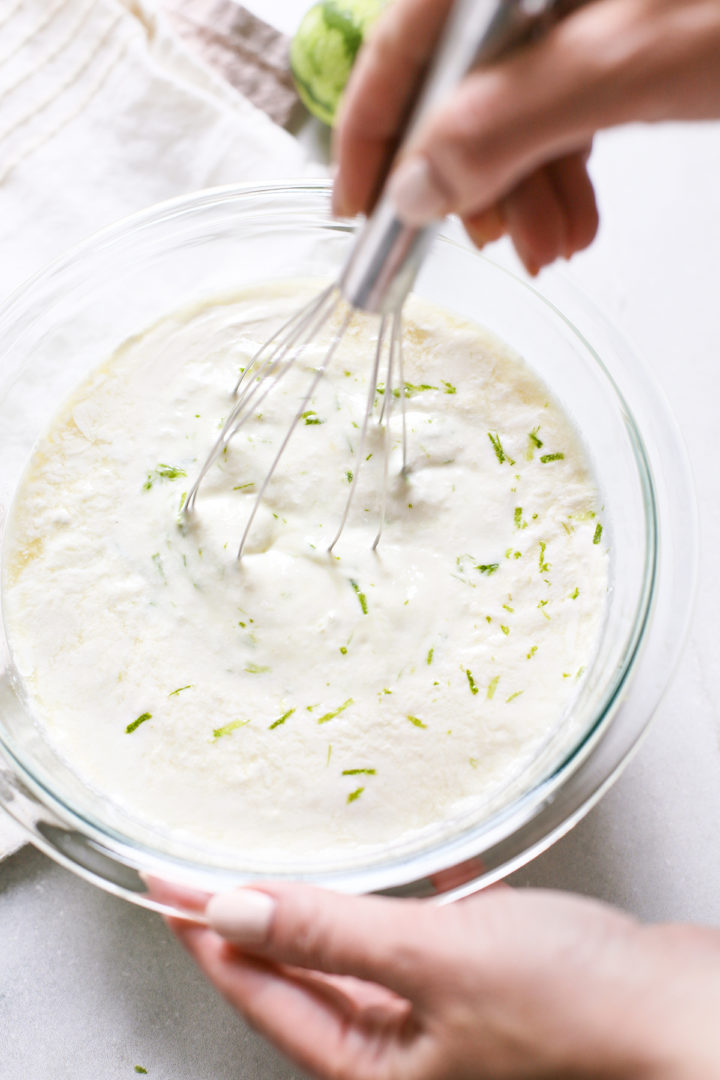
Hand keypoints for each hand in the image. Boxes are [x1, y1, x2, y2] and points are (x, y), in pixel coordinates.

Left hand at [166, 882, 719, 1078]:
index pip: (264, 994)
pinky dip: (417, 897)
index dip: (209, 936)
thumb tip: (235, 912)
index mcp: (378, 1069)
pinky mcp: (491, 980)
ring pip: (364, 952)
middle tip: (204, 872)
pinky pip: (430, 933)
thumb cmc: (576, 1008)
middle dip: (254, 921)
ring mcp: (449, 1016)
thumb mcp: (436, 961)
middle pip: (304, 978)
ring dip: (329, 906)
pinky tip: (428, 859)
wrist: (686, 1012)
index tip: (168, 887)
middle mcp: (406, 1052)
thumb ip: (332, 935)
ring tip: (290, 860)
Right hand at [332, 0, 719, 273]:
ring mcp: (585, 0)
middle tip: (485, 248)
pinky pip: (569, 96)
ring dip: (525, 186)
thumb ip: (507, 120)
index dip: (371, 130)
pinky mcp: (629, 23)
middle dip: (471, 176)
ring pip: (518, 97)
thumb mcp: (631, 64)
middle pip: (463, 74)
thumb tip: (415, 186)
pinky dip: (566, 164)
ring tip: (553, 248)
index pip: (409, 35)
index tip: (354, 210)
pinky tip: (577, 216)